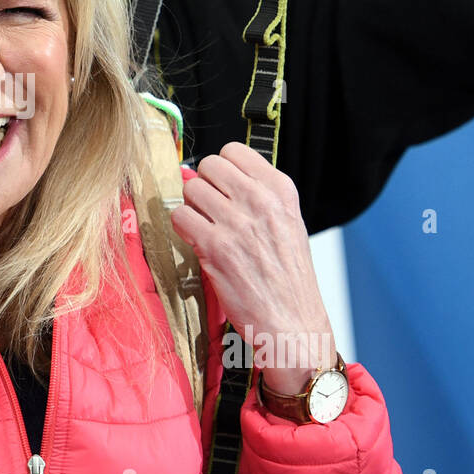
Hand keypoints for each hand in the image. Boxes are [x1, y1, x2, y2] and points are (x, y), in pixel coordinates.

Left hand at [170, 142, 334, 393]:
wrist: (293, 323)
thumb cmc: (288, 278)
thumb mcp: (287, 223)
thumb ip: (255, 195)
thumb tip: (208, 174)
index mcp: (281, 191)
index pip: (234, 151)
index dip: (221, 169)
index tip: (222, 186)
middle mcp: (260, 201)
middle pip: (208, 166)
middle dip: (204, 185)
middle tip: (210, 209)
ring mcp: (237, 223)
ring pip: (191, 190)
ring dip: (192, 208)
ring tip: (205, 228)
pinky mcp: (215, 247)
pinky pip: (180, 217)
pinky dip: (183, 228)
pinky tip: (198, 242)